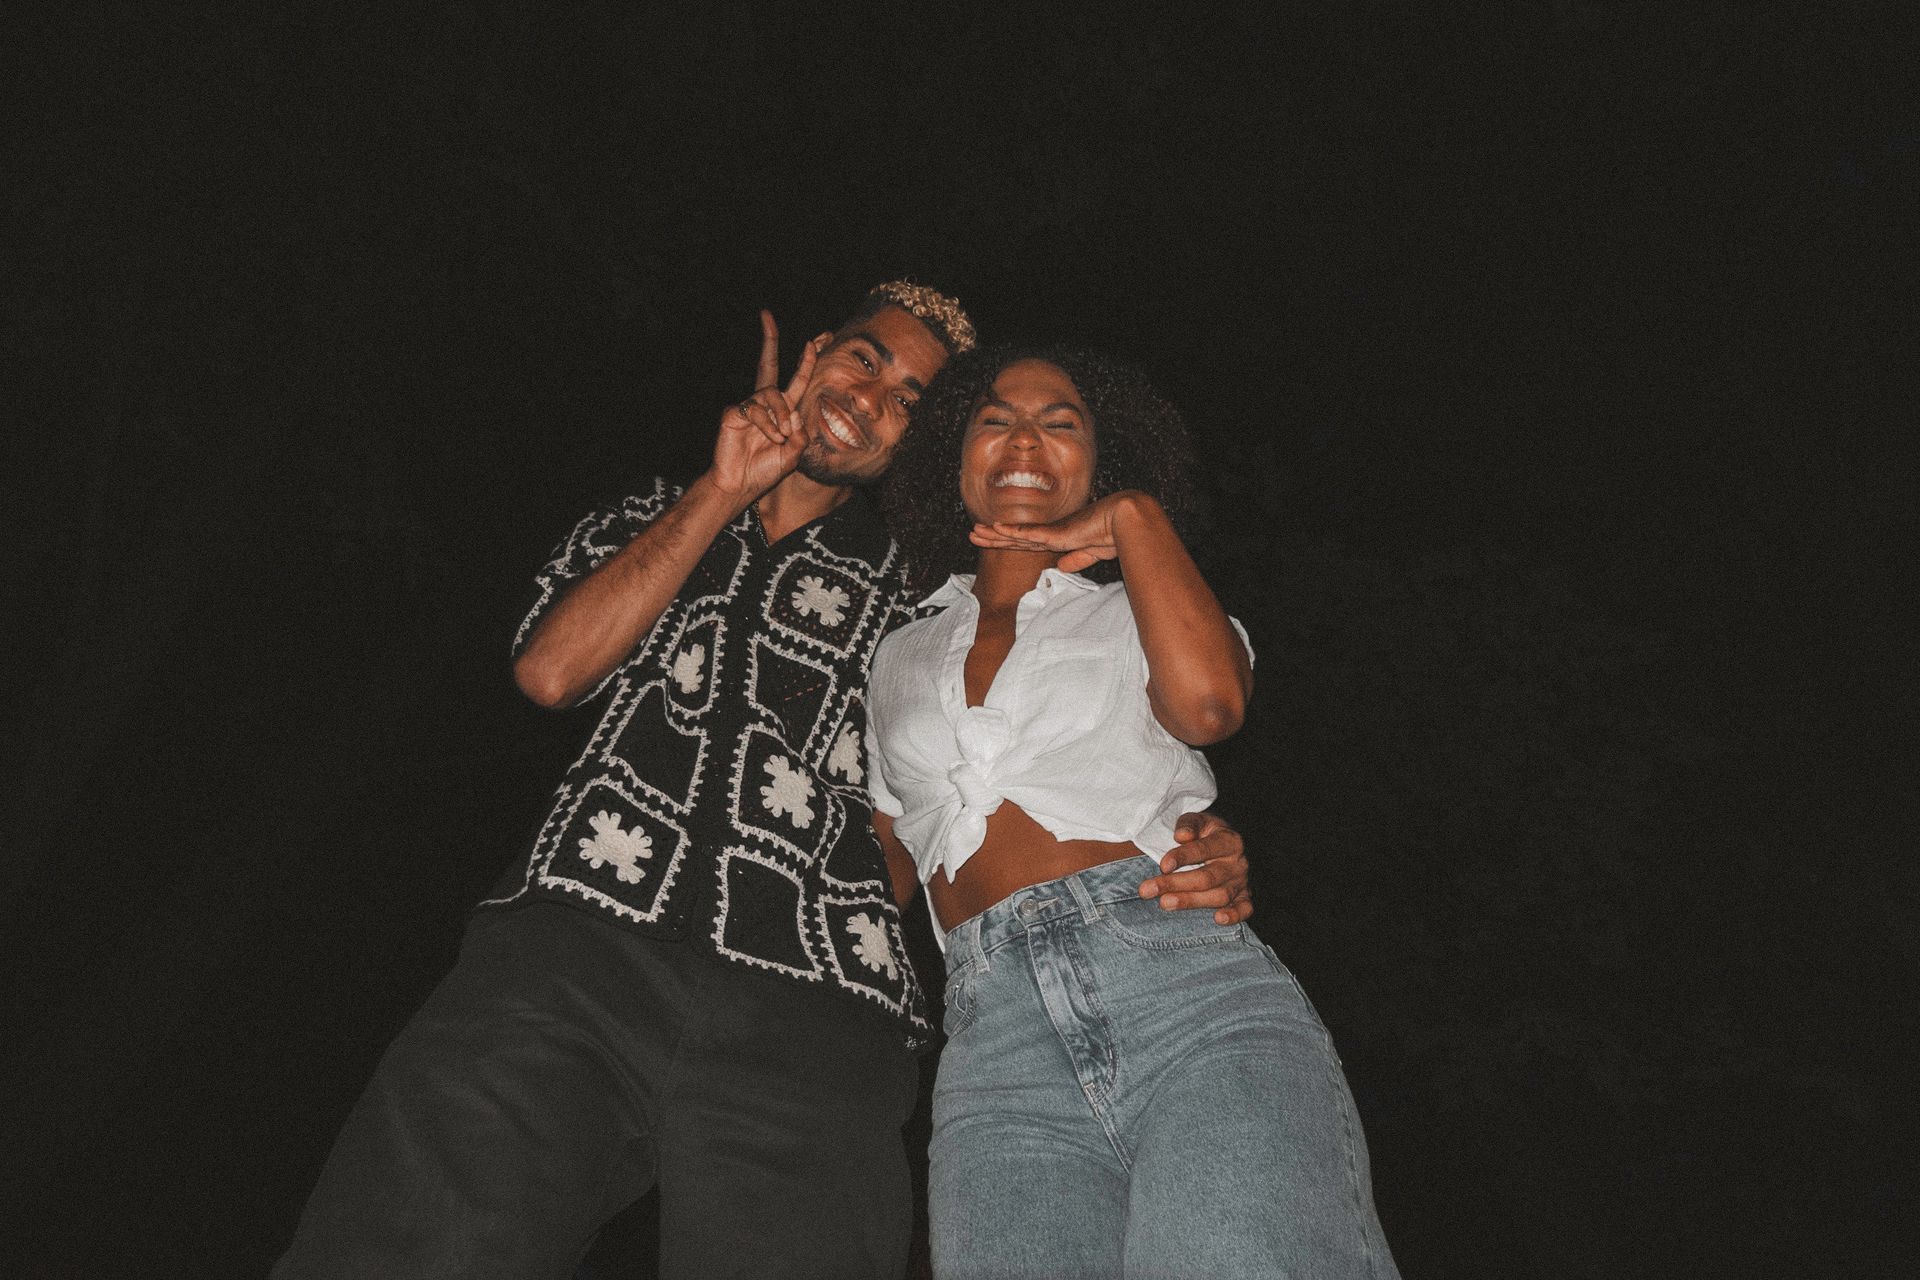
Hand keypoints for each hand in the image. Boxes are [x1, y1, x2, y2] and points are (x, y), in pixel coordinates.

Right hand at [709, 311, 827, 498]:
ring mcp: (748, 406)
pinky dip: (768, 424)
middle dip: (770, 340)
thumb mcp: (793, 454)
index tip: (815, 342)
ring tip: (783, 436)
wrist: (741, 485)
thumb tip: (794, 414)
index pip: (796, 381)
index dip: (805, 362)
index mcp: (782, 411)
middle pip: (768, 364)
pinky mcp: (733, 413)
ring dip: (781, 413)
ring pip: (770, 393)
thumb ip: (800, 435)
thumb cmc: (765, 470)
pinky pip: (756, 410)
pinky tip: (772, 438)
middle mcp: (765, 404)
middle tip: (767, 317)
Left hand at [967, 491, 1150, 573]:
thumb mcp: (1092, 553)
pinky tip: (996, 529)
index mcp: (1059, 538)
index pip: (1027, 543)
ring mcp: (1053, 532)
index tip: (991, 541)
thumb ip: (1077, 560)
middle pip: (1016, 538)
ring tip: (974, 532)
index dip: (1008, 542)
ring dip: (994, 534)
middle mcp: (1052, 533)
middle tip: (972, 534)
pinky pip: (1030, 534)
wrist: (1126, 520)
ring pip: (1017, 535)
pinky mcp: (1057, 533)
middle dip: (993, 537)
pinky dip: (1012, 532)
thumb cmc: (1113, 534)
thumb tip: (1060, 568)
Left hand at [1137, 810, 1252, 924]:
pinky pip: (1245, 909)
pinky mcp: (1244, 897)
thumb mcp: (1197, 820)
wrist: (1224, 843)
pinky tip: (1218, 919)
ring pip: (1220, 896)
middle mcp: (1237, 863)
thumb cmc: (1205, 833)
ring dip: (1191, 901)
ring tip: (1164, 903)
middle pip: (1207, 877)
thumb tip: (1182, 836)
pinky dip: (1235, 915)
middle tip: (1148, 890)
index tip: (1162, 865)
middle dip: (1176, 884)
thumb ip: (1188, 825)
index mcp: (1228, 840)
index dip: (1183, 857)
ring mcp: (1241, 882)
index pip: (1204, 849)